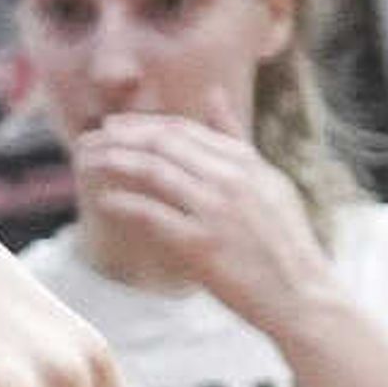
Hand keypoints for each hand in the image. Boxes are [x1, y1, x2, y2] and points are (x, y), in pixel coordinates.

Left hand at [71, 115, 331, 335]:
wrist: (301, 294)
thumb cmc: (283, 241)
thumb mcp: (268, 179)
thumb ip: (236, 137)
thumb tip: (213, 92)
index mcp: (245, 162)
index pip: (182, 130)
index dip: (141, 125)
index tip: (112, 126)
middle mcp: (231, 179)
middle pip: (162, 144)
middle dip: (119, 138)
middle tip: (88, 141)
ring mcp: (216, 211)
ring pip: (152, 172)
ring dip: (113, 164)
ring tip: (86, 164)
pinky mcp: (202, 245)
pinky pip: (151, 215)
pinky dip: (124, 204)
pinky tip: (104, 201)